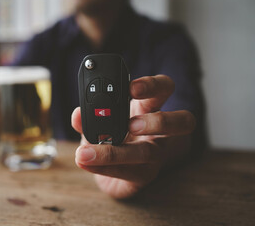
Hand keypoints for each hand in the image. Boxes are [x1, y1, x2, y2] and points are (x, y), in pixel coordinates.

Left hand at [71, 75, 195, 197]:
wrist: (112, 172)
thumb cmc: (113, 138)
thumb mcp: (101, 122)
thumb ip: (90, 116)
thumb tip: (78, 114)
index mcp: (149, 108)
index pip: (164, 89)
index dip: (153, 85)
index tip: (132, 87)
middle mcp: (159, 132)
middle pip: (183, 121)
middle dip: (159, 121)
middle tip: (132, 124)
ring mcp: (155, 156)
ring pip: (150, 153)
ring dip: (116, 152)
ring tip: (91, 151)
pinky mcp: (143, 176)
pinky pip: (127, 172)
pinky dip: (102, 166)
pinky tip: (85, 162)